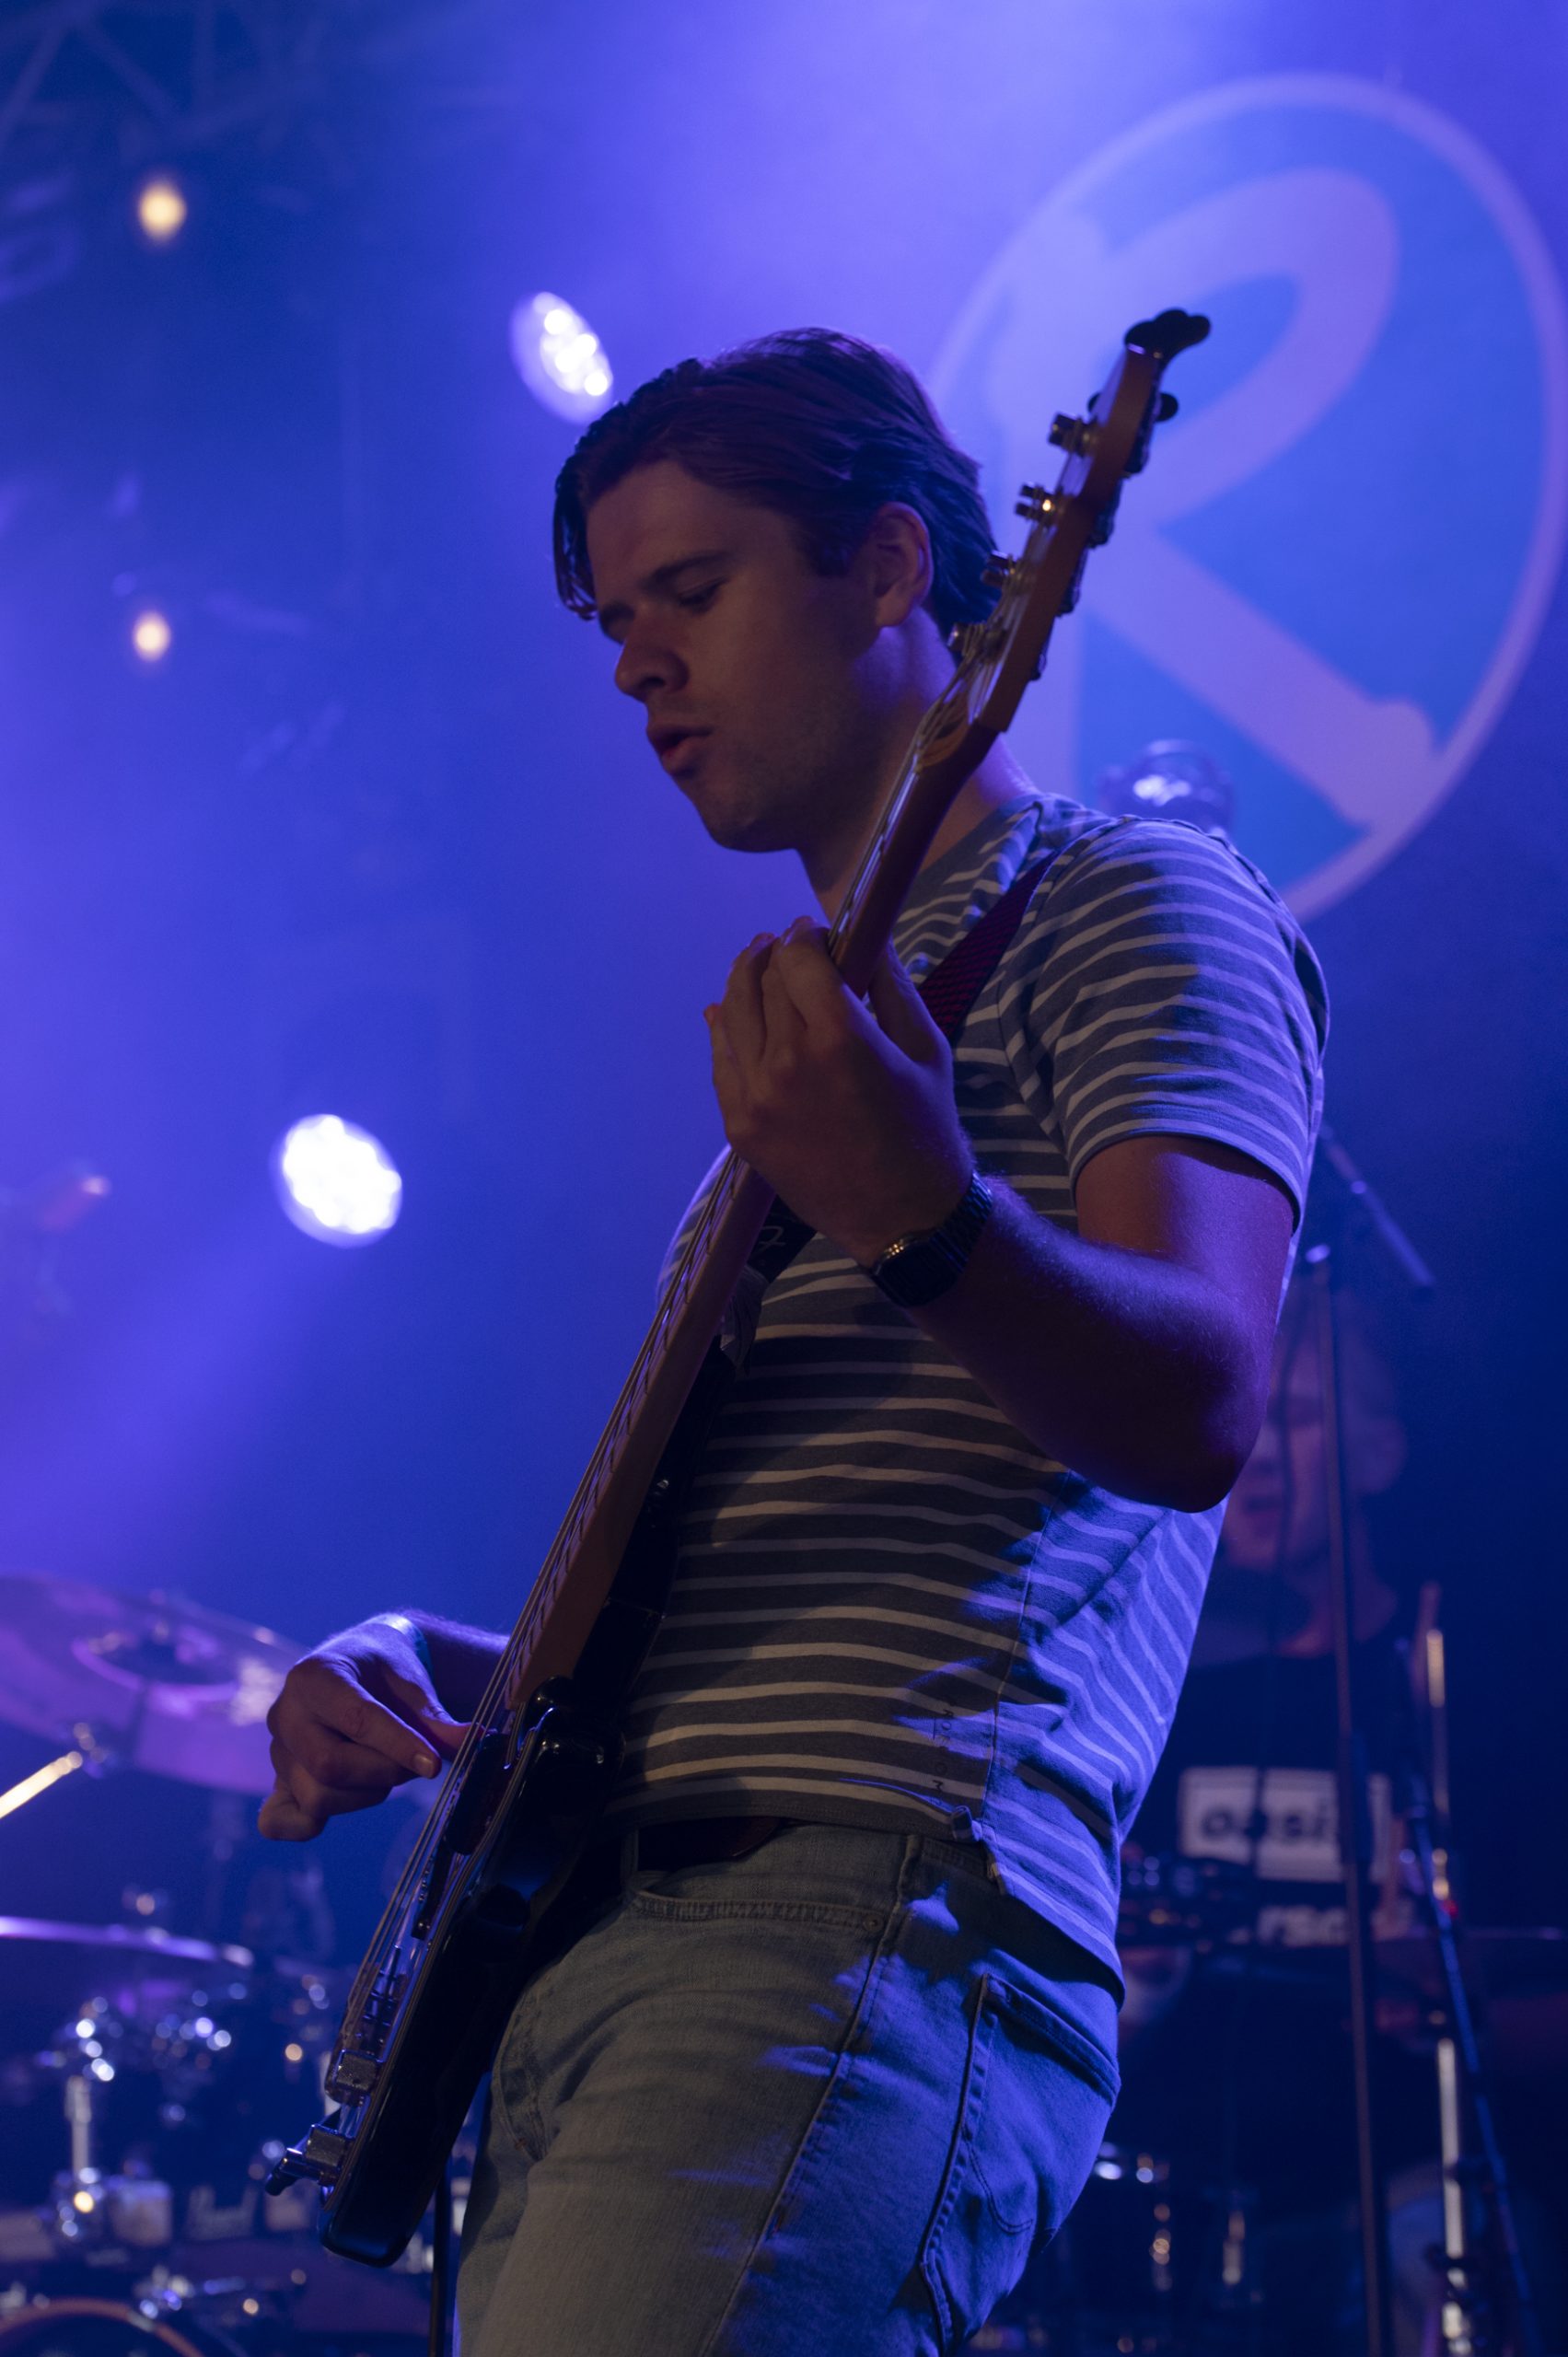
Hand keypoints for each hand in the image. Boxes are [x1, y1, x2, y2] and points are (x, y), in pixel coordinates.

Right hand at [259, 1618, 467, 1841]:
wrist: (360, 1666)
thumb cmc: (386, 1672)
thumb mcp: (413, 1682)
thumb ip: (435, 1717)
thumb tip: (471, 1742)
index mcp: (315, 1676)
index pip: (356, 1719)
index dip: (398, 1746)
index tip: (434, 1764)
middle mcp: (285, 1714)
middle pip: (330, 1766)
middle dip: (385, 1772)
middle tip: (416, 1762)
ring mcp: (277, 1752)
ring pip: (318, 1797)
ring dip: (366, 1793)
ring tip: (386, 1767)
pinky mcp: (278, 1783)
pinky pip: (278, 1820)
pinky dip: (306, 1825)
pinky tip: (339, 1809)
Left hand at [705, 920, 972, 1266]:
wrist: (901, 1217)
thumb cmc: (925, 1127)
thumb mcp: (925, 1048)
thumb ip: (889, 985)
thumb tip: (866, 935)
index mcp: (841, 1037)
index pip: (799, 958)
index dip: (804, 936)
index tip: (814, 932)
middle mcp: (789, 1061)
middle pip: (765, 980)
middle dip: (777, 954)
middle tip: (787, 946)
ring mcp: (756, 1096)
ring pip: (732, 1012)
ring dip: (743, 981)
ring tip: (756, 966)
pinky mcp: (740, 1126)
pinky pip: (720, 1061)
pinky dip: (722, 1029)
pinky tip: (726, 1012)